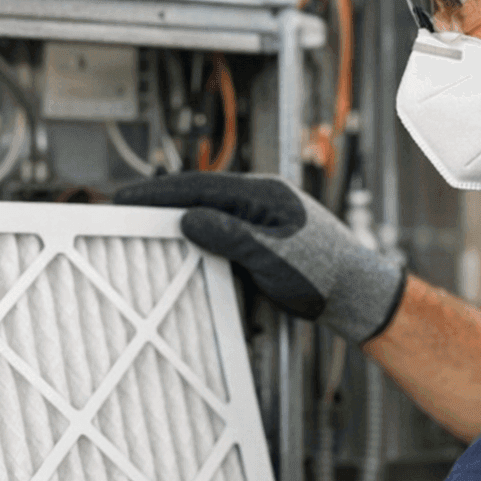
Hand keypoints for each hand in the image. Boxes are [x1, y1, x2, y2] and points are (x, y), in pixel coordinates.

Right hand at [115, 174, 405, 343]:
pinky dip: (198, 237)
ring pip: (209, 214)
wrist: (356, 295)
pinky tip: (183, 249)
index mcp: (263, 194)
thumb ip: (230, 235)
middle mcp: (260, 201)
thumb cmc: (325, 273)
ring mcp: (262, 219)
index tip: (128, 197)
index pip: (201, 186)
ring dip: (179, 220)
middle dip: (163, 203)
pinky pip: (222, 232)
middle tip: (125, 211)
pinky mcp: (263, 240)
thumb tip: (188, 219)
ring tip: (145, 228)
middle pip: (200, 196)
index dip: (161, 193)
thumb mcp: (273, 256)